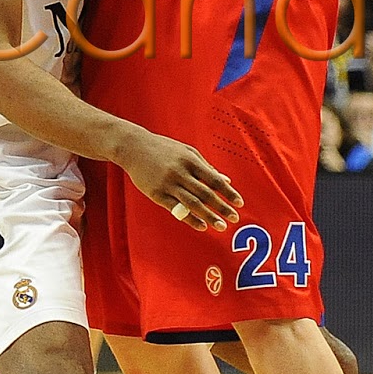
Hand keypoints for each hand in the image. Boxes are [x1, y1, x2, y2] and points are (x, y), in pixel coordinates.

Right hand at [118, 128, 242, 231]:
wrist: (133, 147)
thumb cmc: (163, 149)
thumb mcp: (187, 152)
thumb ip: (206, 167)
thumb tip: (226, 180)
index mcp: (190, 161)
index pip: (214, 179)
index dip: (228, 192)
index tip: (239, 203)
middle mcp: (180, 172)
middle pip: (206, 193)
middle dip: (222, 207)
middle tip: (234, 218)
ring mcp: (168, 184)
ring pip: (193, 203)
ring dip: (209, 216)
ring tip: (221, 226)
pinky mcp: (156, 194)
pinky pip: (176, 209)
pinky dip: (190, 218)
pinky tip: (201, 226)